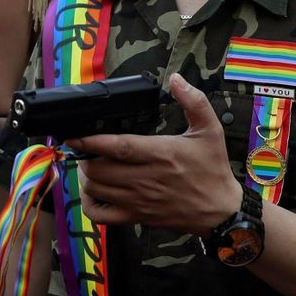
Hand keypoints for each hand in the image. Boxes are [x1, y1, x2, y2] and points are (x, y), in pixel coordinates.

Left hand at [75, 74, 240, 235]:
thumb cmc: (212, 169)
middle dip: (85, 157)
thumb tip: (177, 79)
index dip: (92, 141)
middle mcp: (146, 179)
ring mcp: (139, 201)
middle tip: (87, 149)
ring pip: (96, 190)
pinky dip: (89, 204)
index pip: (118, 147)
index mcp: (160, 154)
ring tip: (90, 165)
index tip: (74, 136)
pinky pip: (101, 216)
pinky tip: (94, 192)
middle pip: (99, 170)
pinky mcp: (137, 217)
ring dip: (86, 177)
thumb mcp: (210, 130)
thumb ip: (194, 102)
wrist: (222, 211)